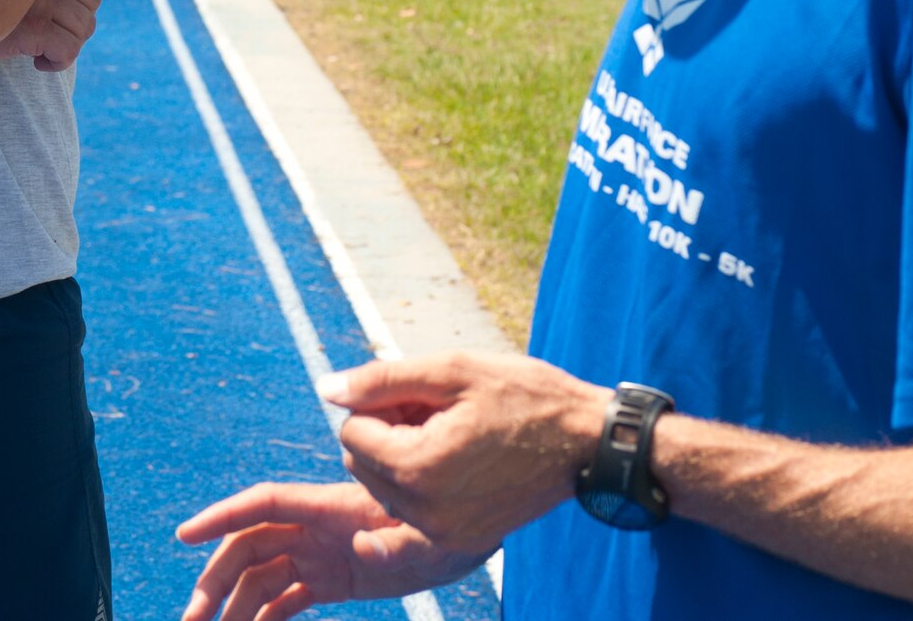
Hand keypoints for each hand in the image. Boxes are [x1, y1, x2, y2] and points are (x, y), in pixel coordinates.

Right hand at [0, 0, 101, 70]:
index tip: (64, 5)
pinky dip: (59, 61)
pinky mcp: (35, 28)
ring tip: (45, 48)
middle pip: (92, 1)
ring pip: (85, 27)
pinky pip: (68, 49)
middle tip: (53, 33)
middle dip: (78, 21)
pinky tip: (38, 61)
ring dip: (69, 43)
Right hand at [176, 481, 481, 620]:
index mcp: (332, 509)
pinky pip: (285, 596)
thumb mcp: (430, 538)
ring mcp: (321, 552)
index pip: (265, 505)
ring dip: (232, 606)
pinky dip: (262, 616)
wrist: (469, 533)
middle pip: (250, 548)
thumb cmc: (453, 526)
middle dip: (215, 581)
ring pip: (261, 576)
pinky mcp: (332, 577)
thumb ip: (396, 544)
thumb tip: (361, 550)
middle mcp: (317, 528)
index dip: (222, 516)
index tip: (184, 535)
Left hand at [322, 352, 607, 555]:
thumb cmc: (524, 396)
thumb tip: (326, 388)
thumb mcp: (451, 370)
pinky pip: (410, 512)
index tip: (421, 395)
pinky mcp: (460, 541)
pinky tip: (455, 460)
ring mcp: (443, 532)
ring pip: (382, 487)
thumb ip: (381, 380)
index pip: (350, 430)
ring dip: (401, 457)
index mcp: (417, 466)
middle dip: (385, 431)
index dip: (378, 403)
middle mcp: (424, 510)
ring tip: (450, 432)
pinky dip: (419, 484)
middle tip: (435, 411)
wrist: (586, 442)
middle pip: (361, 462)